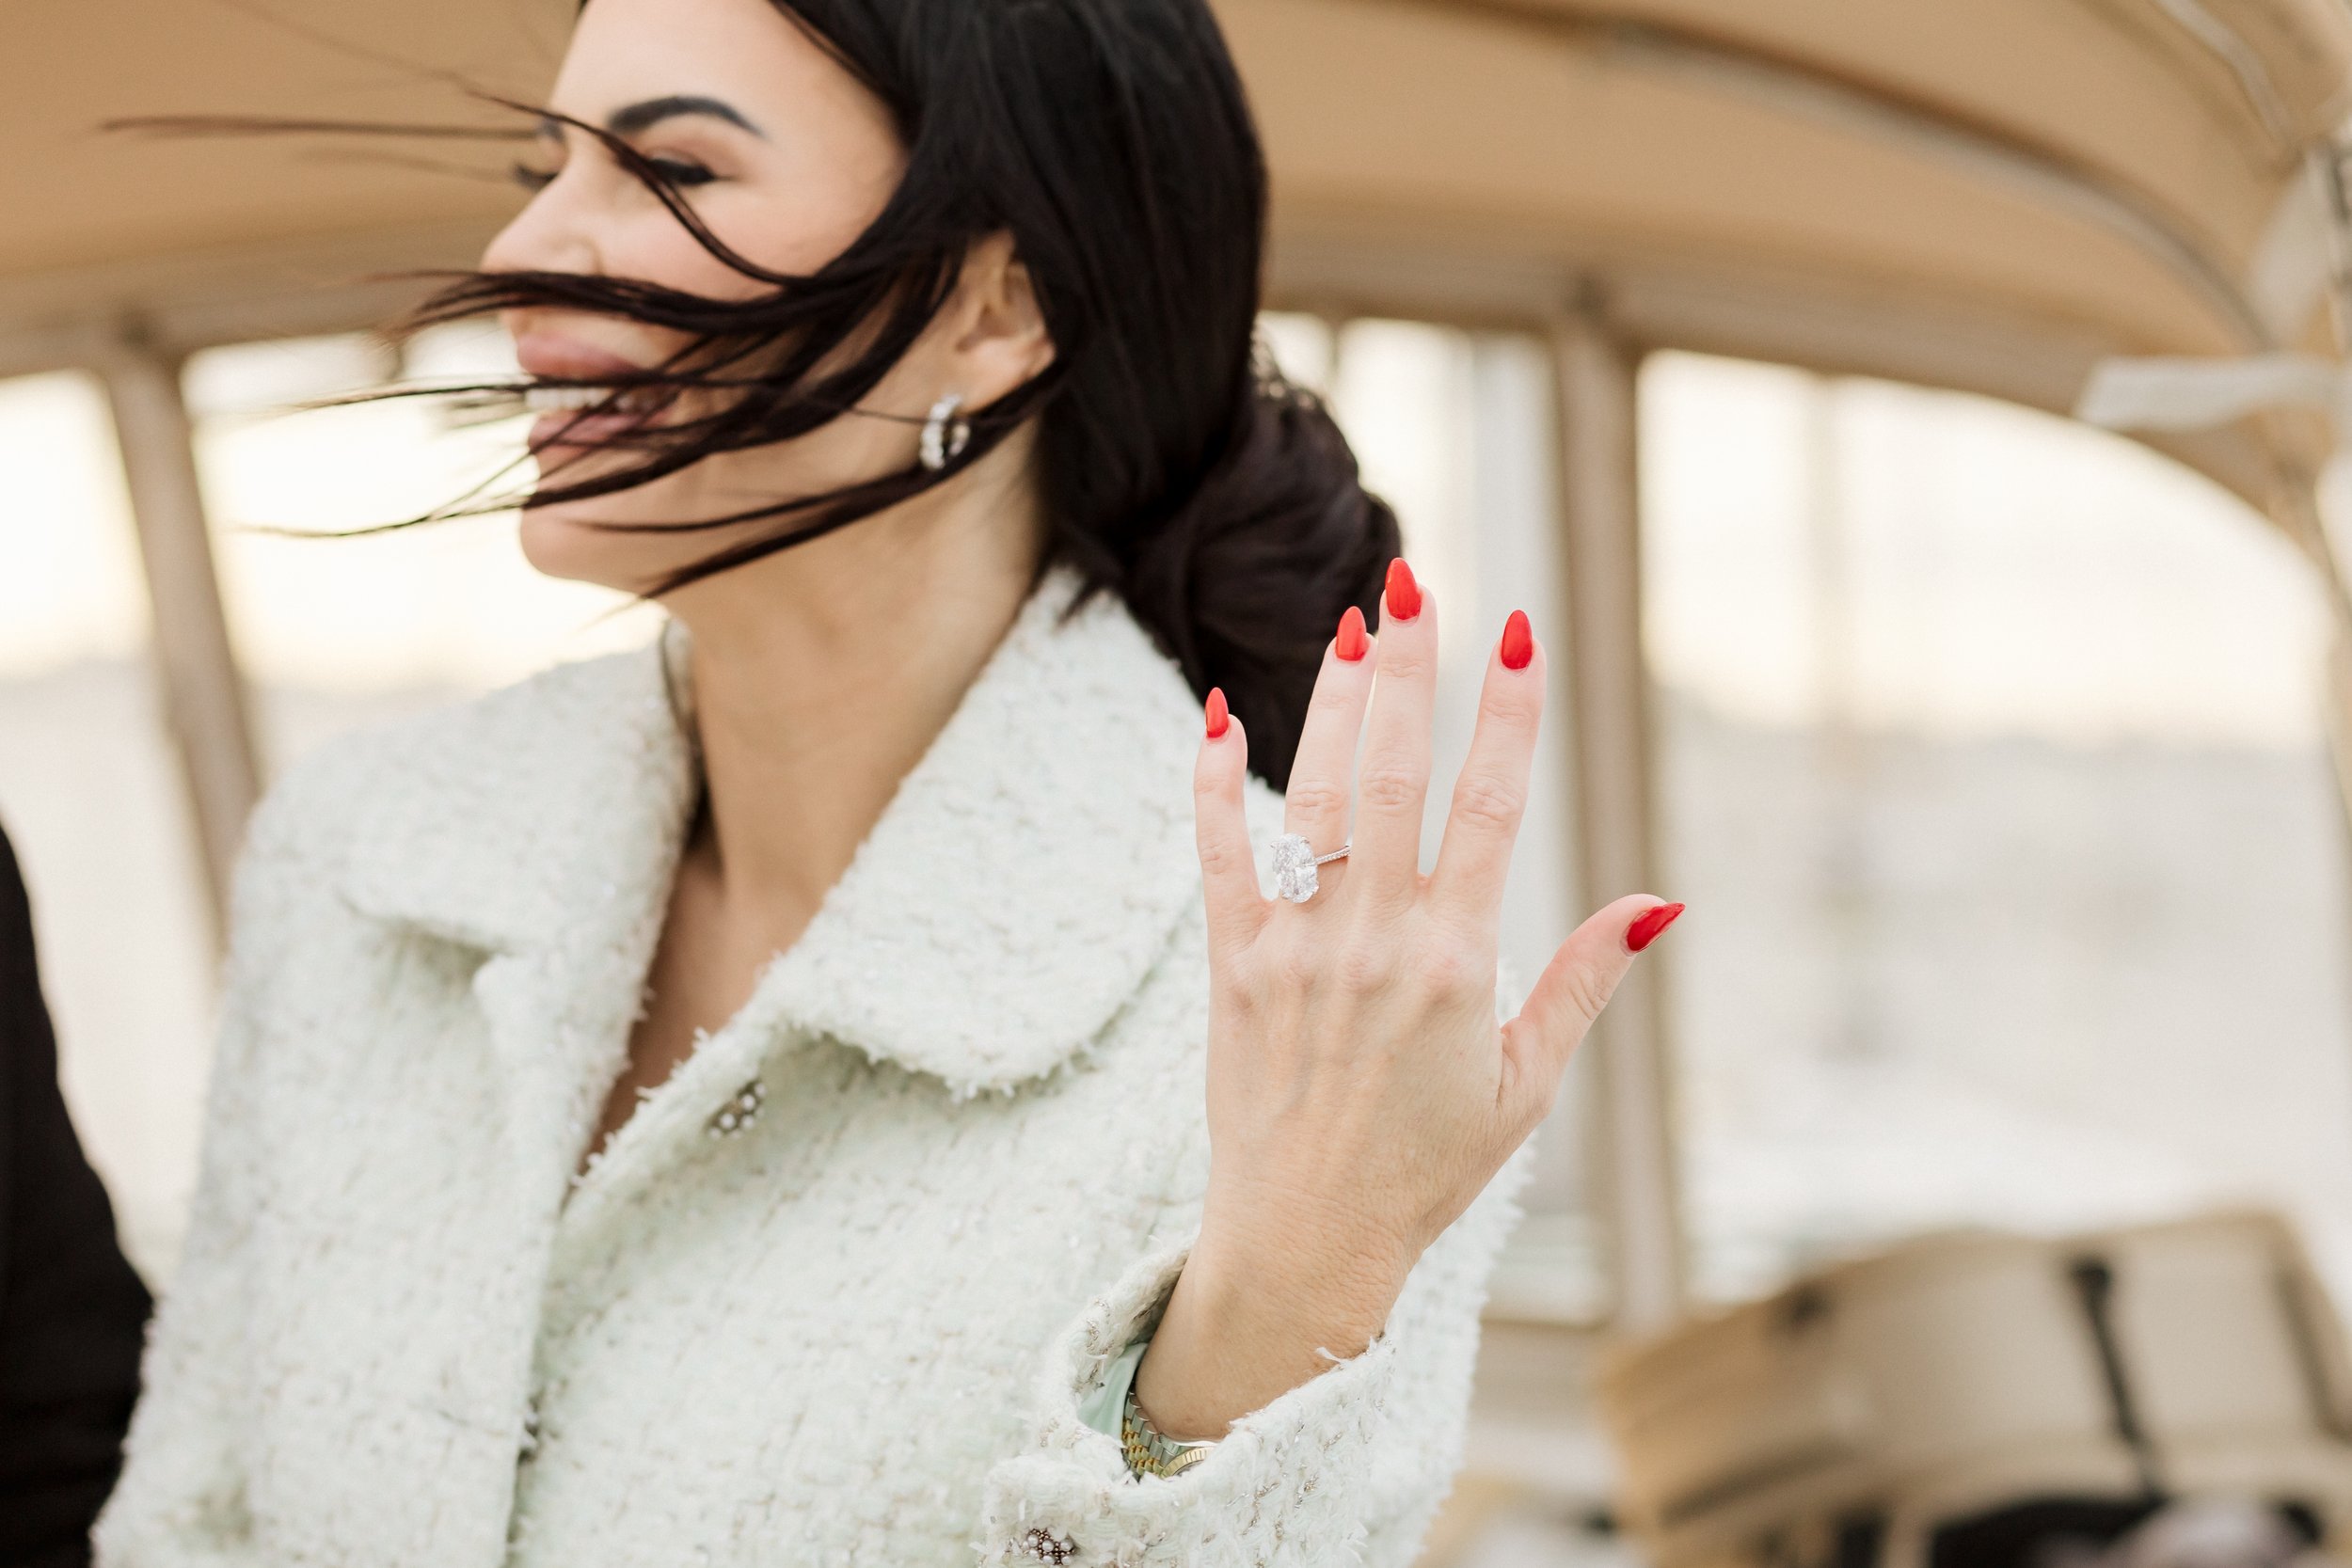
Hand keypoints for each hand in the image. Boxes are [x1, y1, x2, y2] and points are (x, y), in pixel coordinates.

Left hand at [1132, 559, 1682, 1439]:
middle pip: (1394, 775)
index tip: (1516, 631)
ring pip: (1313, 798)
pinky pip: (1219, 857)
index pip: (1490, 806)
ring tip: (1349, 623)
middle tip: (1414, 583)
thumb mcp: (1526, 1086)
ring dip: (1332, 704)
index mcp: (1458, 963)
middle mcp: (1375, 942)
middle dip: (1409, 670)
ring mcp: (1297, 950)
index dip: (1506, 712)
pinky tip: (1215, 710)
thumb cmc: (1426, 1169)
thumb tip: (1659, 902)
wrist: (1305, 1244)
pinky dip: (1213, 783)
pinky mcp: (1232, 968)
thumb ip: (1584, 982)